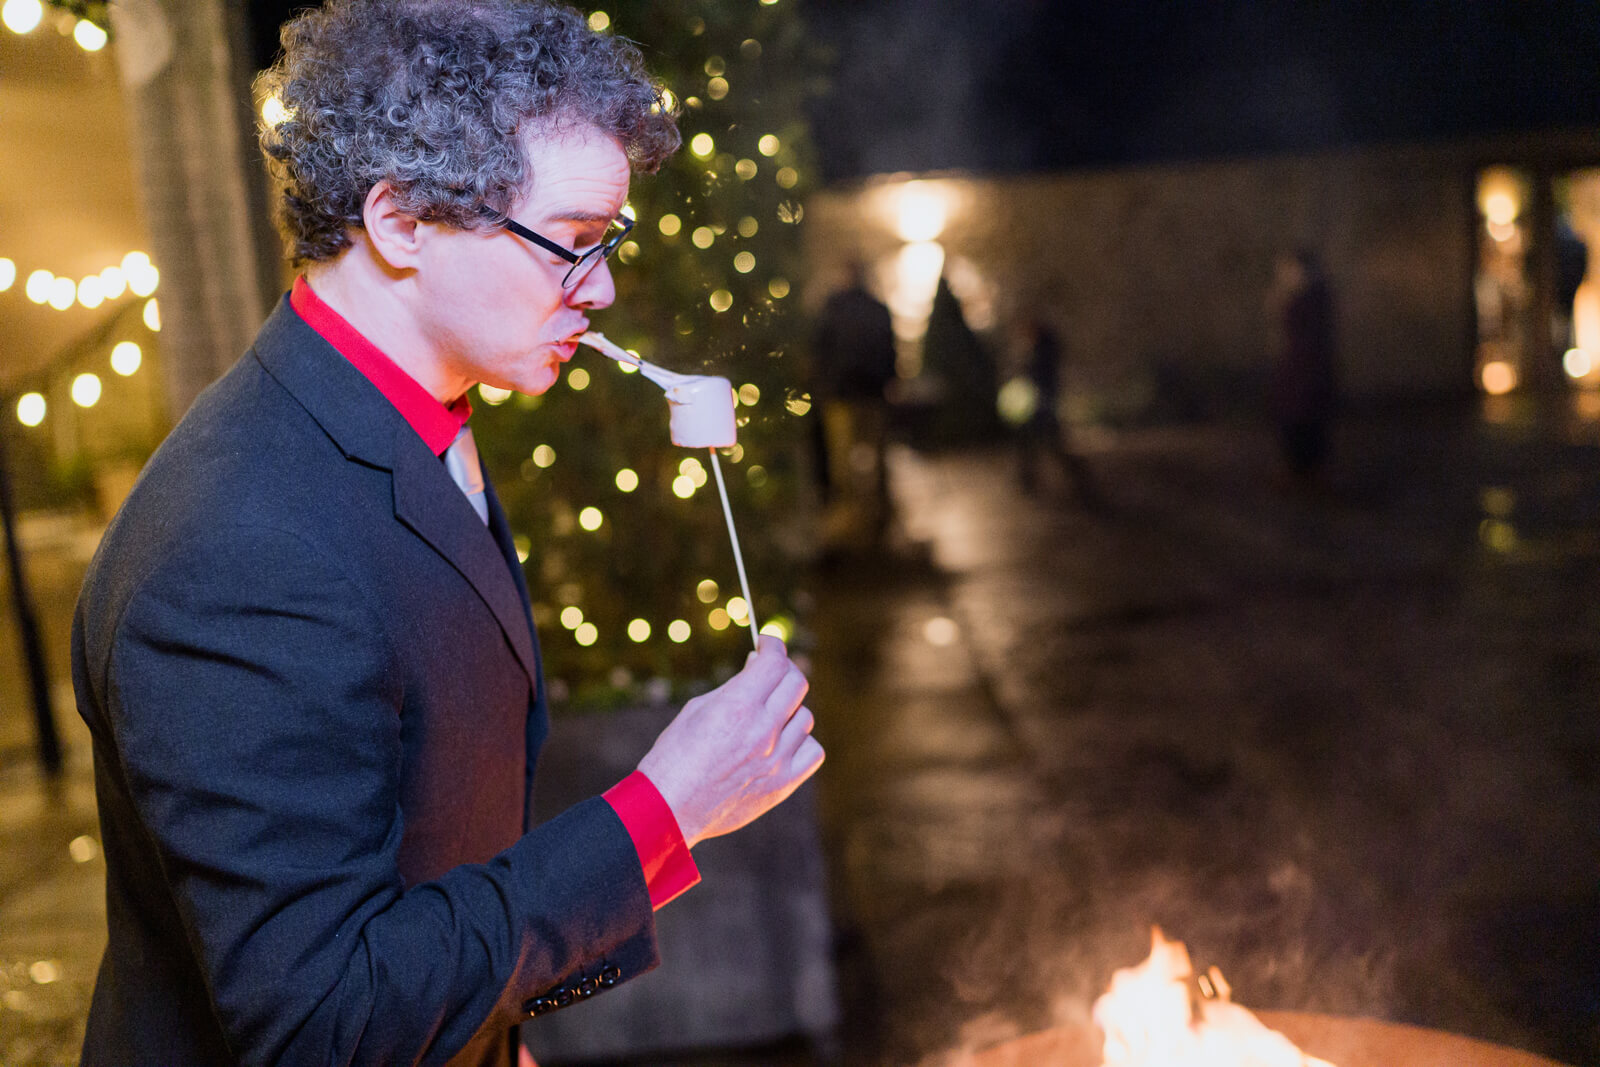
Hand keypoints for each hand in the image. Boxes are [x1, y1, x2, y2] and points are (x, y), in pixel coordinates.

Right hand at [637, 636, 823, 847]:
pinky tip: (783, 743)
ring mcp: (777, 760)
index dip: (773, 646)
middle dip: (783, 671)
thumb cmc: (675, 756)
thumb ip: (734, 687)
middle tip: (770, 673)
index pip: (775, 662)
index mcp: (738, 707)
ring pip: (806, 717)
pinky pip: (813, 752)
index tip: (766, 644)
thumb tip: (758, 665)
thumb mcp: (698, 709)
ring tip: (768, 715)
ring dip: (790, 709)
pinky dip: (802, 742)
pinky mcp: (783, 785)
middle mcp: (763, 731)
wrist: (669, 809)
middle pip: (796, 684)